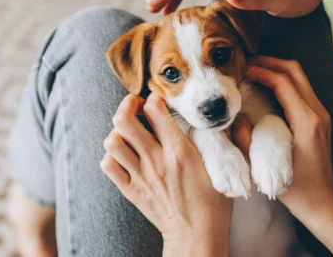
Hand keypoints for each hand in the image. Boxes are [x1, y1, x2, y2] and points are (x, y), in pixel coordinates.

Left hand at [101, 94, 231, 256]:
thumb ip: (221, 140)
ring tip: (130, 131)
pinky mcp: (131, 190)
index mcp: (180, 152)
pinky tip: (125, 154)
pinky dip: (112, 155)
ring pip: (113, 142)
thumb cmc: (213, 202)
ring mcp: (141, 176)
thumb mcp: (222, 167)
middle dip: (127, 104)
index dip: (154, 98)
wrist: (196, 235)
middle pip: (125, 121)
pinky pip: (109, 165)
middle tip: (136, 105)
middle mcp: (156, 161)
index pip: (156, 111)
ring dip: (118, 131)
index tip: (158, 99)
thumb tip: (224, 119)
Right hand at [243, 56, 332, 216]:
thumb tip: (233, 116)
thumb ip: (246, 140)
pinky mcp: (318, 119)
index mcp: (307, 121)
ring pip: (299, 77)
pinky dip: (282, 81)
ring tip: (252, 71)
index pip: (284, 81)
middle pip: (295, 71)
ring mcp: (320, 114)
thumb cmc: (297, 189)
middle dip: (270, 62)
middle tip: (246, 64)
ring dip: (276, 70)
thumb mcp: (266, 166)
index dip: (261, 70)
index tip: (242, 70)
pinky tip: (264, 87)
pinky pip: (300, 89)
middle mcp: (317, 112)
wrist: (323, 202)